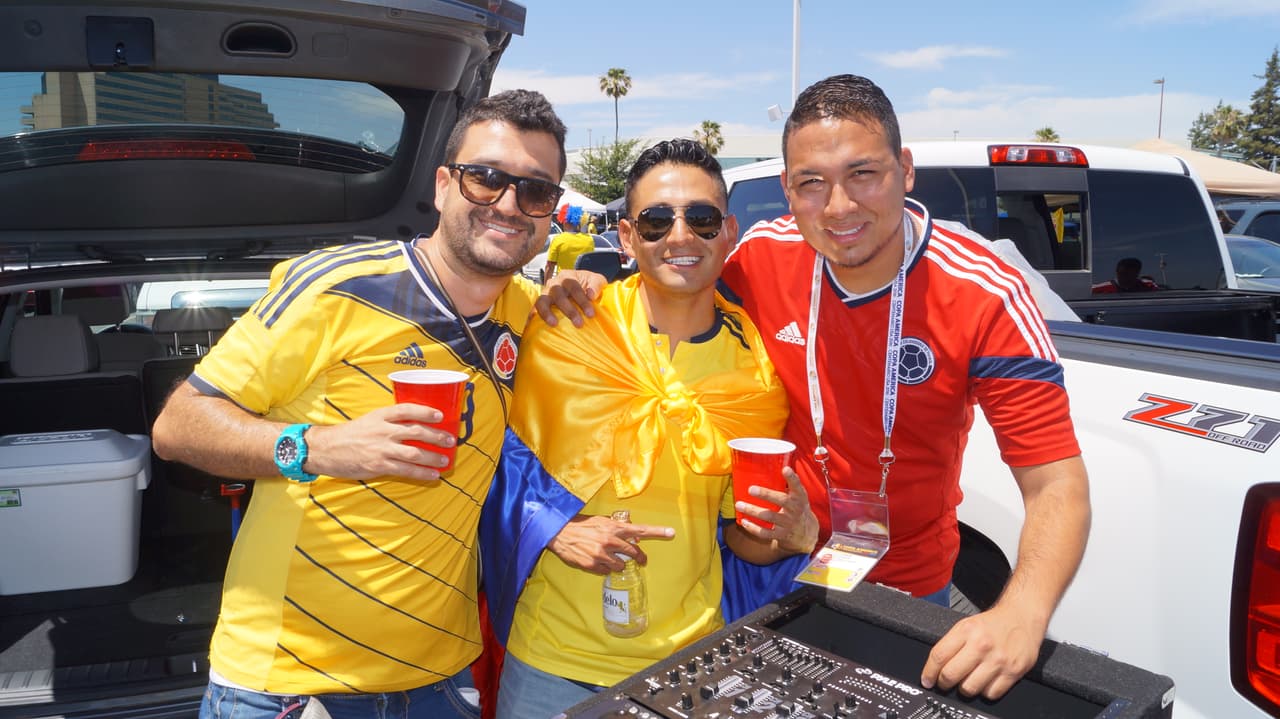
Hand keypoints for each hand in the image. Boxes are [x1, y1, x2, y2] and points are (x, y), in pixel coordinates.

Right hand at [305, 403, 455, 482]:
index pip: (407, 409)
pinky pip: (406, 470)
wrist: (325, 449)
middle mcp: (383, 430)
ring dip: (433, 457)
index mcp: (380, 415)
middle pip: (417, 431)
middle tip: (450, 440)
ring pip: (415, 452)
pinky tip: (433, 475)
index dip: (426, 411)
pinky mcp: (379, 465)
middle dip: (436, 436)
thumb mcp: (368, 420)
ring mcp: (381, 448)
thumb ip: (388, 422)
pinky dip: (422, 473)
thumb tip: (413, 425)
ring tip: (445, 460)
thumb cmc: (349, 435)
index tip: (440, 415)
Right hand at [533, 270, 605, 326]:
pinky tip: (532, 324)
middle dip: (569, 310)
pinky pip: (535, 309)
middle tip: (579, 324)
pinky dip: (533, 315)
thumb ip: (596, 285)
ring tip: (554, 324)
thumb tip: (591, 295)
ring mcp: (546, 293)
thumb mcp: (597, 280)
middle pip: (559, 295)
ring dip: (547, 313)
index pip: (574, 287)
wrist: (580, 286)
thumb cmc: (588, 285)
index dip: (582, 300)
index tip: (591, 314)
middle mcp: (555, 284)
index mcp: (568, 276)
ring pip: (543, 301)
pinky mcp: (541, 303)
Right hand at [547, 513, 674, 573]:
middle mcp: (610, 541)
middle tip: (641, 560)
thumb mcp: (601, 522)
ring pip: (621, 565)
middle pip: (634, 553)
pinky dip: (604, 568)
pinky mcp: (593, 565)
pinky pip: (606, 572)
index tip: (671, 533)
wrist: (559, 533)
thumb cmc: (582, 525)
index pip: (640, 530)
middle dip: (639, 557)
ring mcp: (602, 554)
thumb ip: (617, 529)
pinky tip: (596, 561)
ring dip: (618, 563)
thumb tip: (633, 538)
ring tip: (608, 557)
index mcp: (614, 528)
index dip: (657, 532)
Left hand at [734, 467, 818, 555]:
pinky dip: (753, 528)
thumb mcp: (798, 497)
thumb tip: (773, 465)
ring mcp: (788, 523)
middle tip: (750, 489)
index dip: (792, 478)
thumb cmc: (798, 509)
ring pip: (769, 516)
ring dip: (752, 510)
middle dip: (766, 494)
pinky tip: (743, 522)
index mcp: (799, 497)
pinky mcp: (781, 535)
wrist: (807, 534)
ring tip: (739, 505)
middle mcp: (795, 510)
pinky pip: (765, 533)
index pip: (798, 486)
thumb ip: (788, 484)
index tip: (785, 469)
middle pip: (781, 501)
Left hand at [920, 602, 1046, 700]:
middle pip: (951, 674)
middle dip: (943, 683)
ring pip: (969, 688)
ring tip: (966, 682)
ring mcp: (998, 660)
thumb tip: (935, 667)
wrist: (1022, 616)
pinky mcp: (1013, 672)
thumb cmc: (994, 623)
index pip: (939, 656)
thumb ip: (951, 644)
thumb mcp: (967, 625)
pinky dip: (985, 692)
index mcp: (967, 630)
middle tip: (944, 683)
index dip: (929, 672)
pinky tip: (985, 682)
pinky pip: (991, 693)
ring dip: (964, 689)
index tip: (927, 680)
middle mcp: (982, 645)